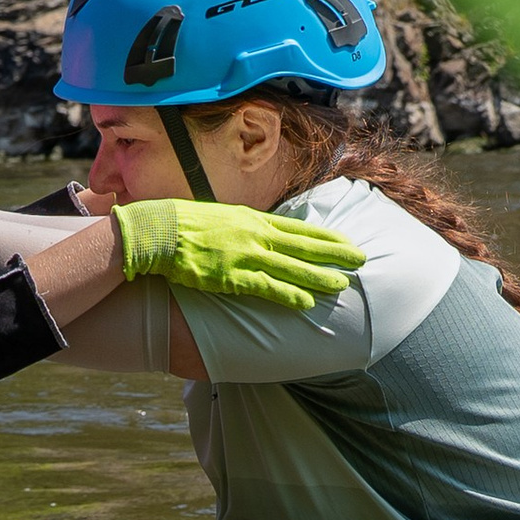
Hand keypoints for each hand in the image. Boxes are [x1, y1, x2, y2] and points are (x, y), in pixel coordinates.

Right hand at [111, 198, 367, 311]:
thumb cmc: (183, 224)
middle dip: (334, 253)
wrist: (157, 231)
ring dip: (318, 276)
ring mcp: (244, 255)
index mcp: (252, 219)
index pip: (298, 228)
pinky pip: (266, 287)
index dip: (325, 236)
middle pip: (303, 245)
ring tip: (342, 284)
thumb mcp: (220, 217)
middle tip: (361, 258)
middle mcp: (254, 235)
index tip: (346, 241)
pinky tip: (306, 301)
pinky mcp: (231, 276)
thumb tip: (257, 233)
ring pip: (291, 267)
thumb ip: (242, 227)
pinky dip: (288, 294)